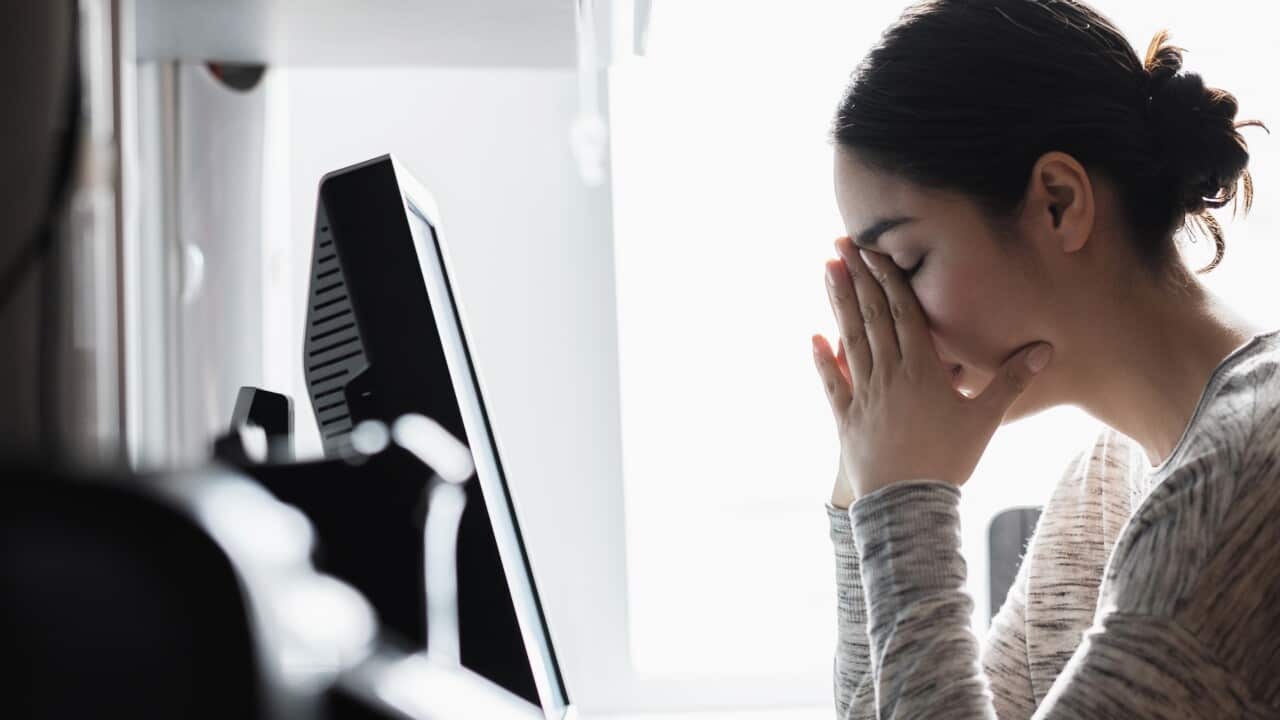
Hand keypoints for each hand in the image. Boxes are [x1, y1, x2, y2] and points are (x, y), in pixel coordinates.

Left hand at [811, 236, 1052, 500]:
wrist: (909, 504)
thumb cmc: (950, 460)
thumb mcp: (985, 418)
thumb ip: (1012, 380)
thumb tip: (1047, 348)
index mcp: (922, 369)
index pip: (903, 313)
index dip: (888, 279)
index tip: (875, 250)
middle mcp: (888, 375)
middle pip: (871, 317)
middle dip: (858, 278)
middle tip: (842, 244)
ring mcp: (863, 395)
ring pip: (849, 340)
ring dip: (837, 304)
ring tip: (827, 271)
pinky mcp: (845, 418)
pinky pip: (831, 383)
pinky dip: (822, 359)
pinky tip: (814, 336)